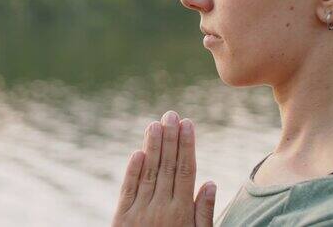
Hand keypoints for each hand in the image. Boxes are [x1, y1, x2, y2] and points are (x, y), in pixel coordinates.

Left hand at [112, 110, 215, 226]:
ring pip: (148, 173)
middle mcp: (161, 209)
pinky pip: (128, 190)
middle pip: (167, 167)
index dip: (186, 145)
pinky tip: (137, 152)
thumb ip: (204, 213)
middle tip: (171, 115)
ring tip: (155, 125)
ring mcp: (140, 212)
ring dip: (152, 147)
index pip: (185, 171)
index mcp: (182, 212)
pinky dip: (132, 171)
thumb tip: (210, 183)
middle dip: (170, 139)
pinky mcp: (122, 218)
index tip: (187, 124)